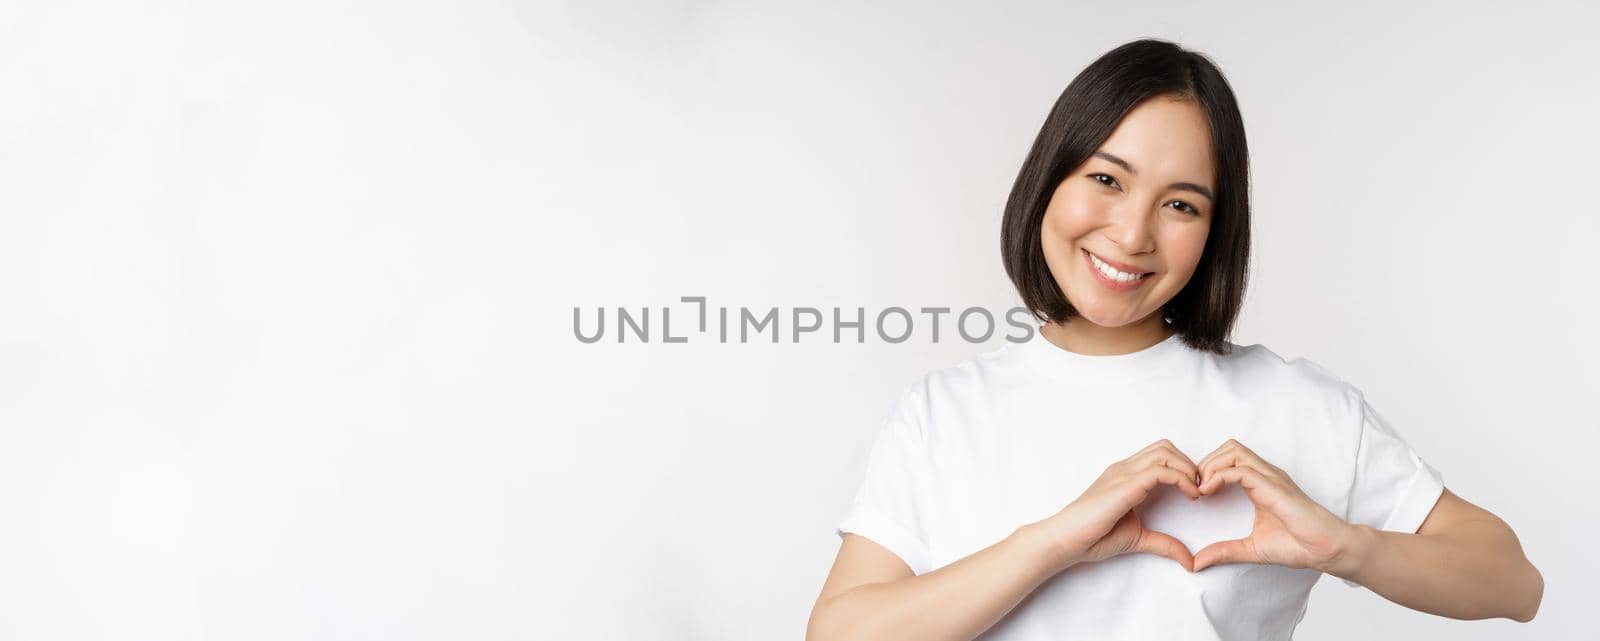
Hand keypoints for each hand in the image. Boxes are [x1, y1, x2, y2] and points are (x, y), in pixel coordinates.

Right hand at [1033, 439, 1202, 573]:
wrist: (1066, 539)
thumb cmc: (1092, 536)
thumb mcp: (1138, 539)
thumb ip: (1163, 544)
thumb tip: (1189, 560)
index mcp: (1124, 476)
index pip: (1159, 455)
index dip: (1183, 467)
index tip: (1196, 490)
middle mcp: (1124, 469)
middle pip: (1165, 447)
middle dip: (1189, 464)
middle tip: (1200, 488)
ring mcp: (1123, 474)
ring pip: (1165, 452)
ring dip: (1188, 469)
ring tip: (1197, 491)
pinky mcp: (1125, 485)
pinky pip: (1161, 471)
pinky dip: (1182, 479)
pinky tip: (1190, 496)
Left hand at [1191, 438, 1359, 572]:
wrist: (1327, 550)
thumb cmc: (1298, 546)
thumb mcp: (1251, 549)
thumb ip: (1224, 552)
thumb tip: (1196, 563)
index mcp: (1261, 483)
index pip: (1229, 459)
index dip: (1207, 469)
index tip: (1195, 492)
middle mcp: (1266, 475)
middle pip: (1229, 447)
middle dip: (1206, 462)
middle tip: (1194, 487)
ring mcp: (1271, 478)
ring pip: (1234, 451)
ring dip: (1211, 466)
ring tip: (1201, 489)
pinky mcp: (1275, 487)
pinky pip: (1242, 470)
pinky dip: (1220, 476)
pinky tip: (1209, 492)